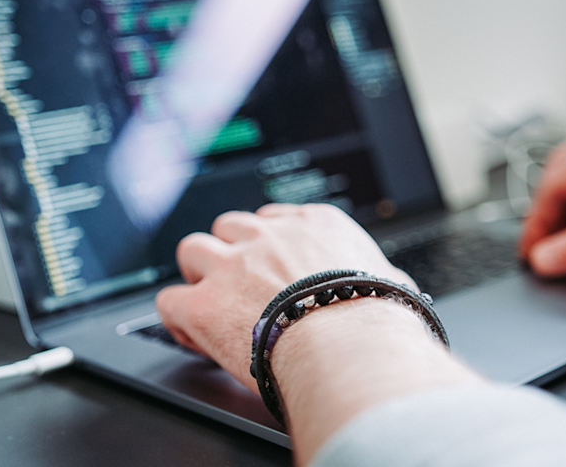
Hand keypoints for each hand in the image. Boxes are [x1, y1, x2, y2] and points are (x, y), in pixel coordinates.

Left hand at [155, 203, 415, 391]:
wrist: (352, 346)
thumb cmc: (377, 320)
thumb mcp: (391, 281)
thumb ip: (380, 274)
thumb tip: (394, 285)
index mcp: (313, 225)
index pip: (274, 219)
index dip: (266, 246)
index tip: (268, 268)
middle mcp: (268, 236)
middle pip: (230, 226)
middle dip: (230, 252)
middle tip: (238, 284)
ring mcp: (232, 265)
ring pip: (192, 249)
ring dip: (198, 275)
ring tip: (211, 301)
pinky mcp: (205, 303)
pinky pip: (170, 300)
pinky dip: (179, 318)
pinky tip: (194, 333)